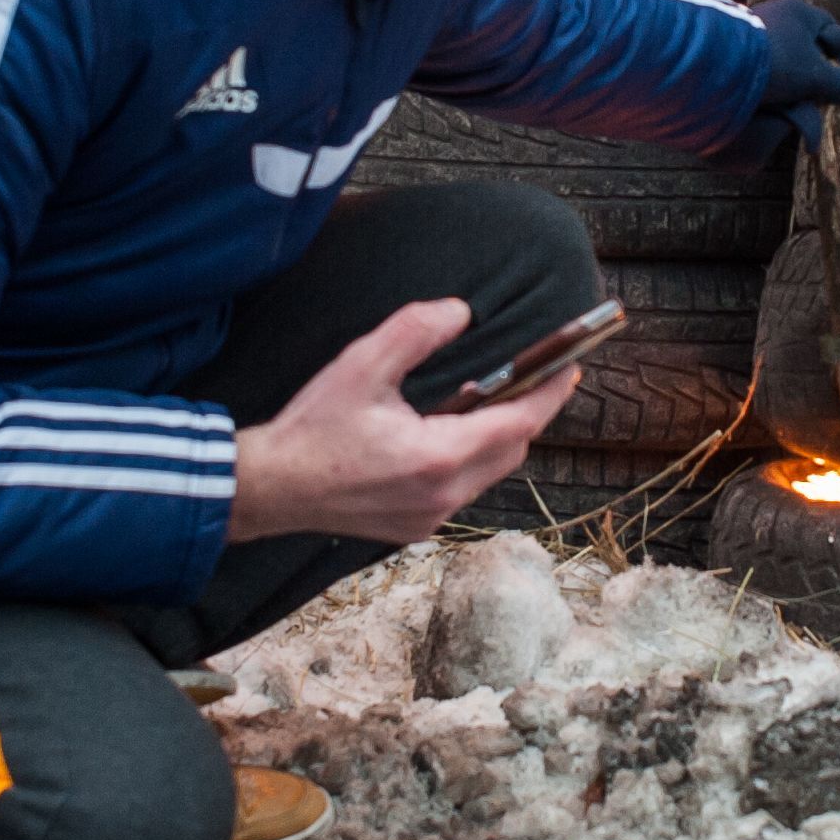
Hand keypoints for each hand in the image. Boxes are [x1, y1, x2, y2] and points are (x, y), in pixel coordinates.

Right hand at [229, 298, 576, 544]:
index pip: (518, 423)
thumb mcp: (361, 365)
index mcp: (439, 456)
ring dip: (498, 438)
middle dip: (528, 414)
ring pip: (489, 474)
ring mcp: (430, 517)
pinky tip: (452, 435)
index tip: (568, 368)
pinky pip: (462, 490)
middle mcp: (443, 494)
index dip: (548, 394)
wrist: (271, 488)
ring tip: (494, 401)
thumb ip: (414, 331)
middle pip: (511, 451)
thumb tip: (460, 312)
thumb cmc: (313, 428)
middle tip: (537, 378)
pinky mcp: (414, 527)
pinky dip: (470, 461)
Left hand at [703, 0, 839, 168]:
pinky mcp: (736, 45)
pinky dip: (772, 76)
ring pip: (785, 52)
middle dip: (817, 65)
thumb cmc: (776, 62)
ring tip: (796, 95)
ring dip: (793, 73)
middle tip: (820, 87)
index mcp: (801, 12)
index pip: (833, 31)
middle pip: (808, 41)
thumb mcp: (816, 77)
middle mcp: (778, 14)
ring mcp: (755, 28)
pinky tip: (771, 93)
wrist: (717, 62)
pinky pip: (763, 60)